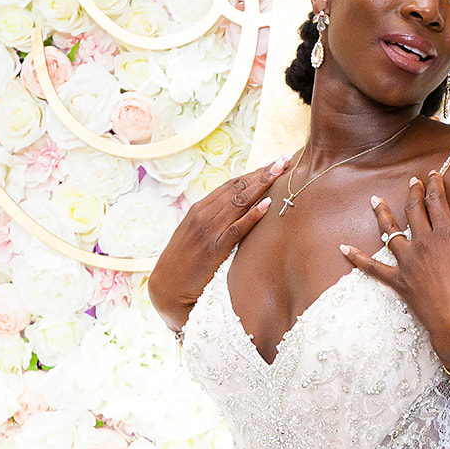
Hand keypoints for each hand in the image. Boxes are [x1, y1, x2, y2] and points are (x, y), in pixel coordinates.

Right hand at [147, 155, 290, 332]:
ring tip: (281, 172)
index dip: (253, 173)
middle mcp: (203, 215)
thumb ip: (211, 223)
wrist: (165, 289)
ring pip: (239, 202)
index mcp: (199, 210)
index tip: (272, 163)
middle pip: (237, 187)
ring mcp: (208, 230)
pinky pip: (237, 229)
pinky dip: (252, 215)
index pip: (230, 185)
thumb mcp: (194, 237)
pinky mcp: (214, 249)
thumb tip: (233, 215)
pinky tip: (267, 205)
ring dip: (262, 185)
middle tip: (284, 159)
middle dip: (262, 173)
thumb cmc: (183, 265)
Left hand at [339, 170, 449, 372]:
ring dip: (382, 214)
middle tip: (412, 182)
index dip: (434, 185)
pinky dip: (356, 257)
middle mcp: (424, 243)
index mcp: (448, 236)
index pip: (438, 202)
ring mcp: (408, 262)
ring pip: (390, 231)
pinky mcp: (398, 281)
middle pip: (414, 210)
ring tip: (375, 200)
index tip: (433, 175)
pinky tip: (343, 248)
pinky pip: (372, 267)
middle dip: (413, 193)